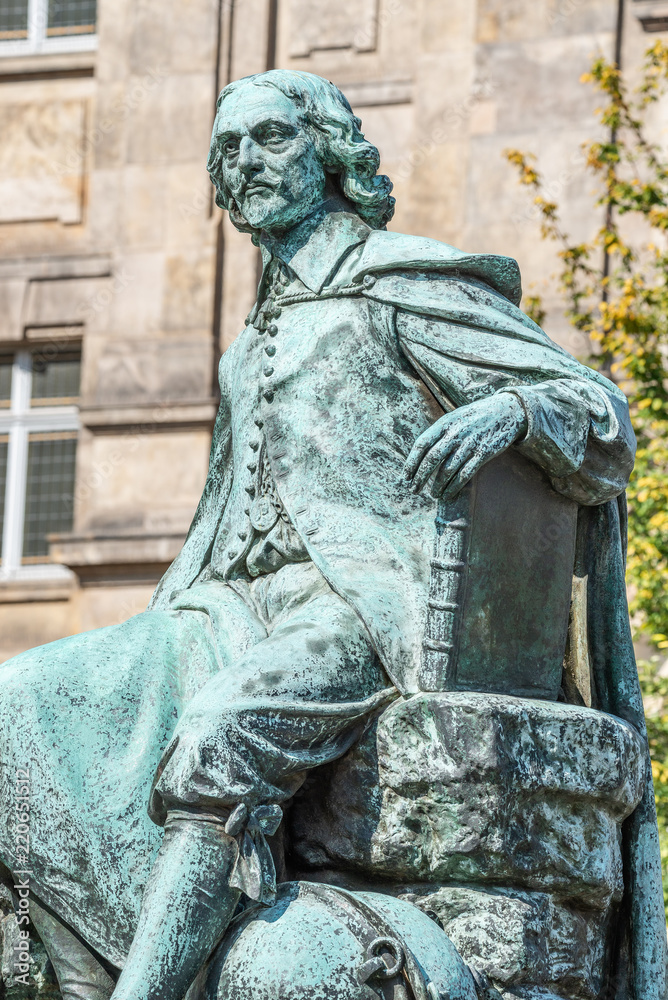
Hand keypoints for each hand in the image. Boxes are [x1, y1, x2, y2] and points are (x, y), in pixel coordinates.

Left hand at [403, 393, 527, 499]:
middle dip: (420, 477)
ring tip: (433, 494)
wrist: (506, 411)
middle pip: (432, 459)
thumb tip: (419, 454)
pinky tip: (448, 495)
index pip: (422, 444)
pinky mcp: (483, 453)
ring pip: (448, 470)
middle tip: (413, 490)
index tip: (405, 477)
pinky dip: (454, 487)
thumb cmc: (475, 417)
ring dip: (438, 485)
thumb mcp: (454, 418)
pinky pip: (465, 474)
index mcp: (445, 423)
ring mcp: (470, 443)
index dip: (411, 462)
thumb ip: (439, 433)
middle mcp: (456, 433)